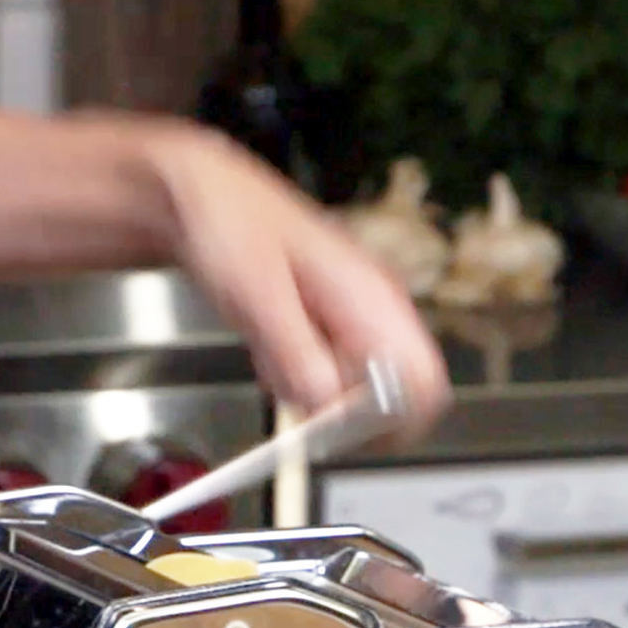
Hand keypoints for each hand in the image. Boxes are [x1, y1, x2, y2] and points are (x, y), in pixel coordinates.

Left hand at [148, 126, 450, 430]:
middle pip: (389, 398)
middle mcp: (374, 311)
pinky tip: (265, 342)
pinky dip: (289, 375)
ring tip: (268, 346)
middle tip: (292, 387)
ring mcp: (351, 322)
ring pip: (348, 394)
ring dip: (306, 389)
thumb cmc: (232, 224)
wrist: (202, 199)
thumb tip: (328, 406)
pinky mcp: (325, 331)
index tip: (338, 428)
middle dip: (339, 411)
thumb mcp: (257, 294)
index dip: (390, 420)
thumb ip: (296, 353)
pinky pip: (320, 378)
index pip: (425, 381)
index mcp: (374, 297)